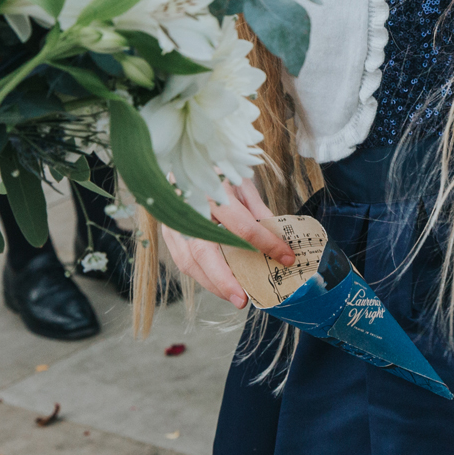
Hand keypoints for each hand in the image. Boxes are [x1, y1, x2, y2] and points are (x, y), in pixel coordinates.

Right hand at [157, 178, 298, 309]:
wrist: (177, 155)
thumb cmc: (214, 167)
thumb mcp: (240, 179)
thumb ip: (257, 208)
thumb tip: (277, 235)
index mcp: (212, 190)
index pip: (242, 225)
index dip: (266, 243)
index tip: (286, 257)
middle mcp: (189, 208)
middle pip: (205, 250)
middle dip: (225, 279)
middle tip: (244, 299)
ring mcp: (174, 221)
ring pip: (189, 261)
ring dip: (212, 283)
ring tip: (235, 296)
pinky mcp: (167, 231)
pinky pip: (182, 260)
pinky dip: (202, 276)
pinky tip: (219, 284)